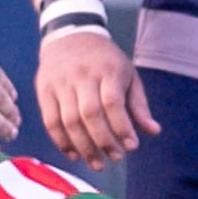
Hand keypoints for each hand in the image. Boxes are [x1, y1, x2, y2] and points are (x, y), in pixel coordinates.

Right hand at [36, 28, 159, 168]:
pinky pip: (50, 121)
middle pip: (89, 114)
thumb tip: (153, 131)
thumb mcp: (128, 74)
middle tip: (115, 158)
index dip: (122, 127)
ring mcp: (60, 82)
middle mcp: (82, 75)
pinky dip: (61, 142)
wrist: (70, 35)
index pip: (113, 103)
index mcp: (108, 69)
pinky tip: (74, 154)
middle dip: (103, 141)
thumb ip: (139, 105)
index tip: (132, 146)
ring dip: (83, 147)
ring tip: (97, 163)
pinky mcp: (44, 90)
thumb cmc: (104, 60)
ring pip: (69, 121)